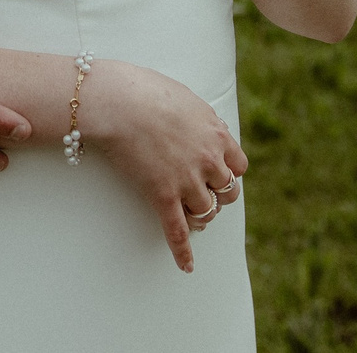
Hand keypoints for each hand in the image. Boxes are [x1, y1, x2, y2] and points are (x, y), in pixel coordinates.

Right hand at [82, 60, 249, 272]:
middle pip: (227, 191)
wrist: (119, 102)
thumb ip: (201, 116)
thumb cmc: (145, 90)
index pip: (238, 165)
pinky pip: (177, 230)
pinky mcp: (163, 195)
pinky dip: (183, 251)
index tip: (220, 174)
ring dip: (202, 216)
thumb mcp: (186, 97)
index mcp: (216, 134)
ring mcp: (186, 180)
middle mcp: (208, 160)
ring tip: (193, 218)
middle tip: (205, 195)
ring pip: (207, 211)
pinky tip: (187, 266)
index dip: (229, 172)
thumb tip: (206, 124)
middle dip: (218, 195)